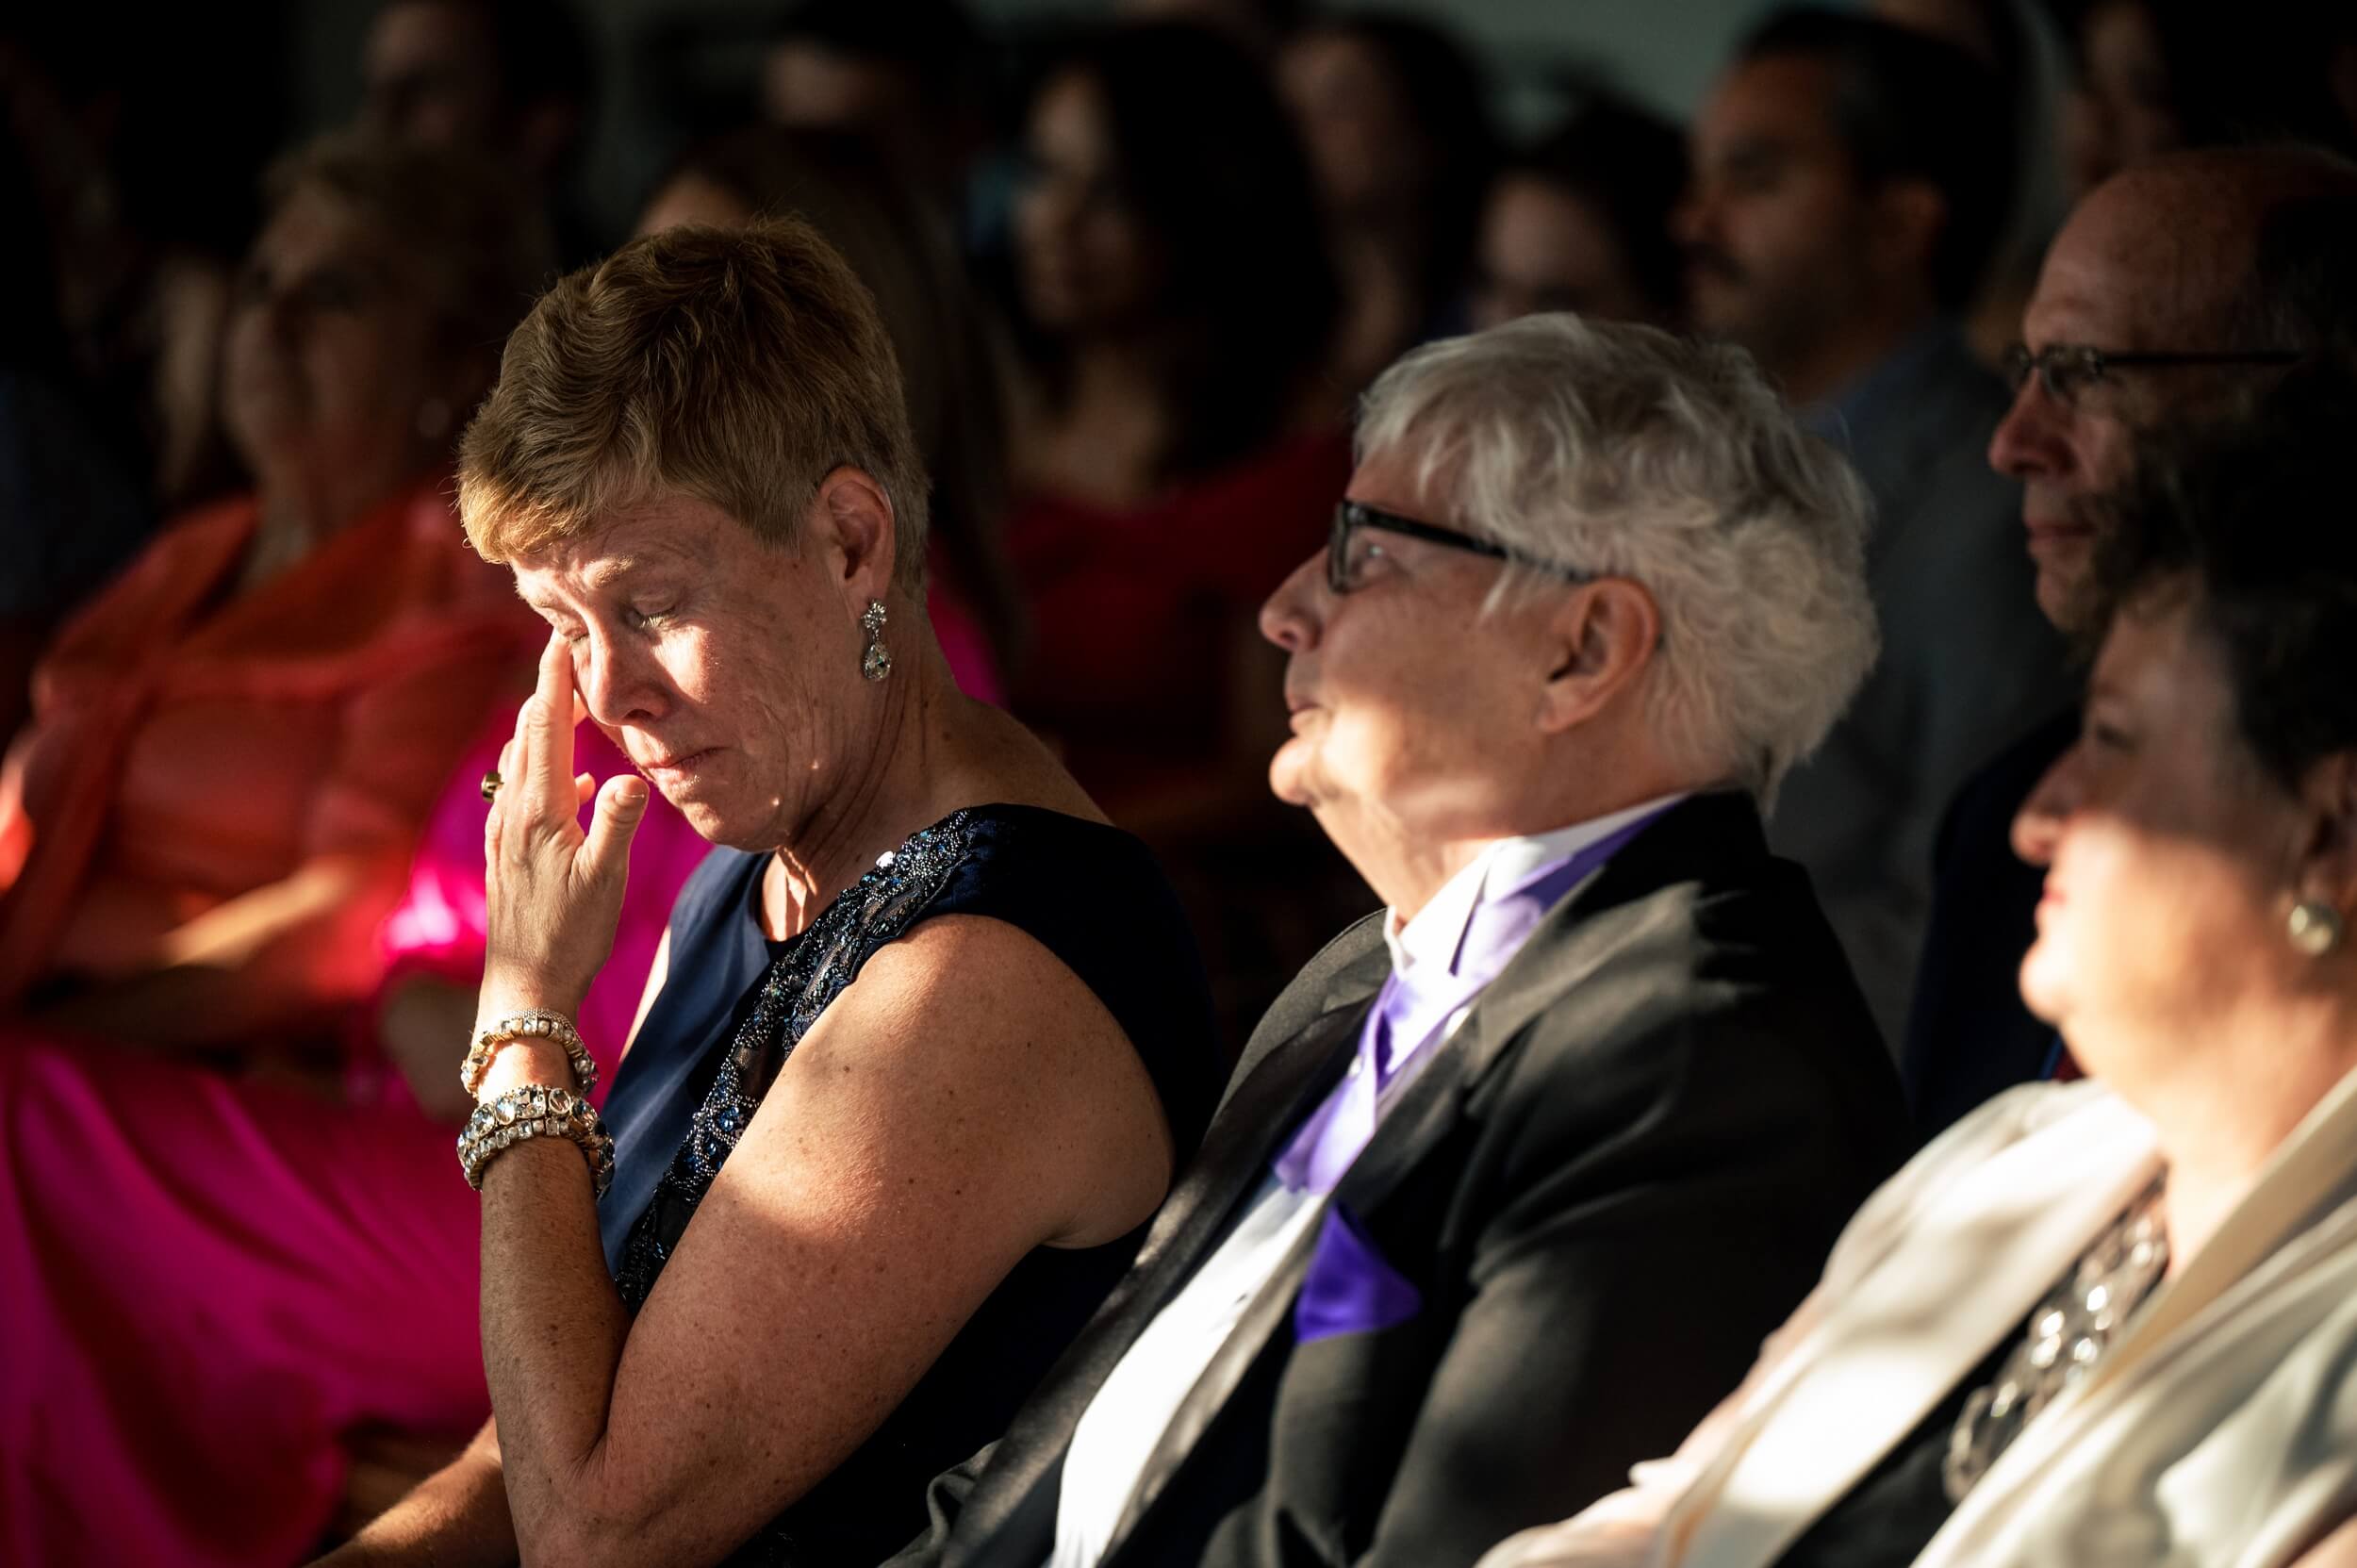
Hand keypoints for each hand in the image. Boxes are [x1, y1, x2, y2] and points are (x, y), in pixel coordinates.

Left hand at [481, 631, 648, 1027]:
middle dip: (549, 692)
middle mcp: (514, 814)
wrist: (525, 989)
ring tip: (569, 703)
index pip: (548, 728)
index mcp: (539, 811)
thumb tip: (632, 775)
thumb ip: (618, 823)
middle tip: (568, 653)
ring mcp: (506, 834)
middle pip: (529, 736)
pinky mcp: (508, 854)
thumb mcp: (605, 880)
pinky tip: (575, 784)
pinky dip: (547, 771)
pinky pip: (525, 794)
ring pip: (523, 763)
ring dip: (545, 728)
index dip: (556, 681)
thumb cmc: (570, 937)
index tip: (561, 638)